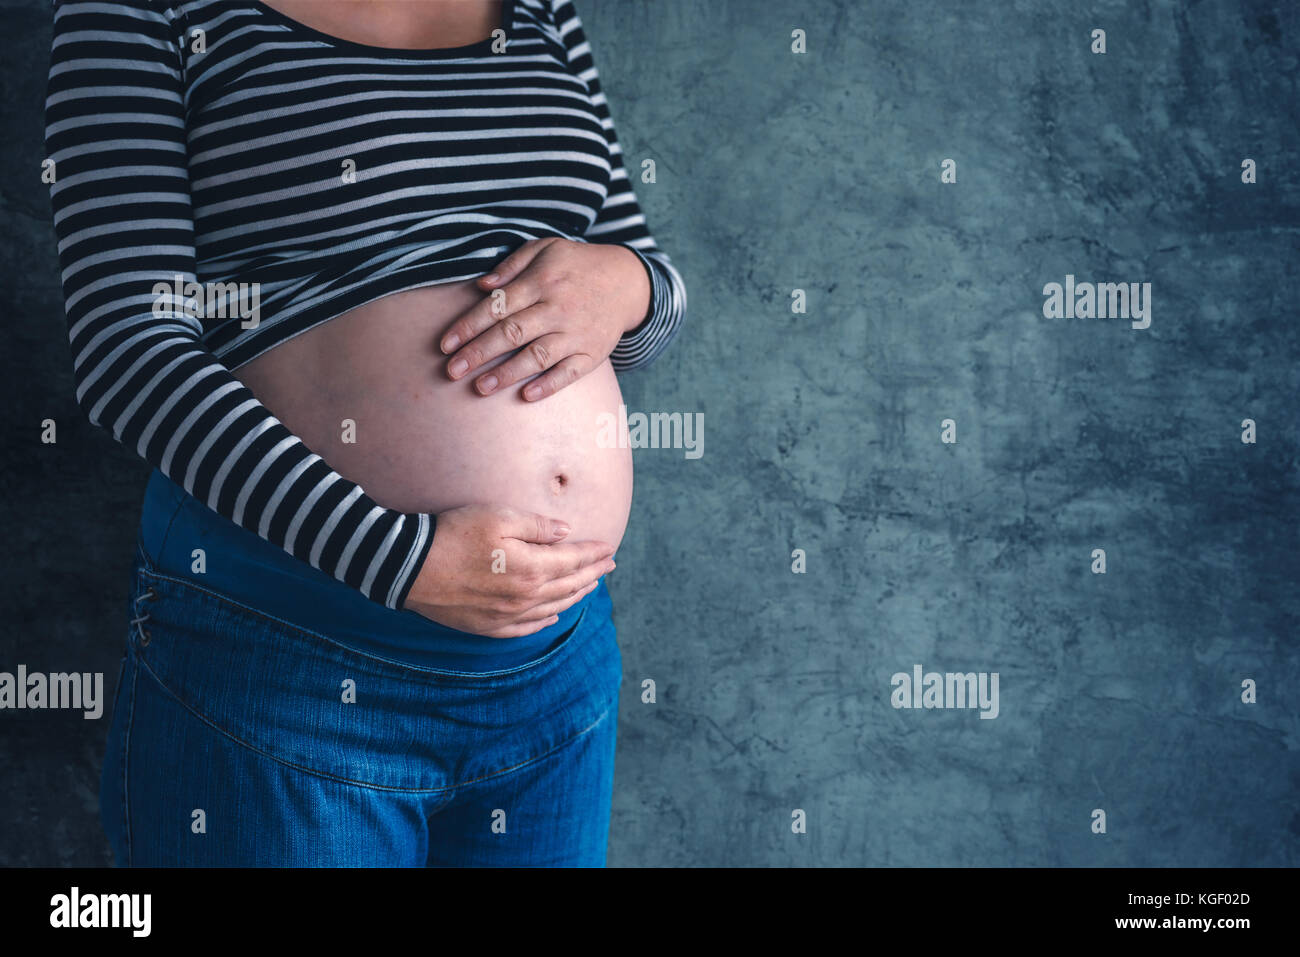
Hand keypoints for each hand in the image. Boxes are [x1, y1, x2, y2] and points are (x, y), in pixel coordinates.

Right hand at [402, 504, 616, 637]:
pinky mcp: (487, 626)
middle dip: (592, 574)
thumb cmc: (454, 534)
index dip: (593, 554)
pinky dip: (546, 620)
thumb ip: (537, 526)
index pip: (573, 561)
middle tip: (609, 566)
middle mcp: (525, 597)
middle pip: (568, 586)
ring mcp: (507, 615)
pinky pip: (527, 627)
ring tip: (590, 586)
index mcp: (532, 569)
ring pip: (552, 607)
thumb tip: (566, 532)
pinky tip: (554, 615)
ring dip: (575, 596)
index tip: (610, 547)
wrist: (409, 566)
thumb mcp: (498, 517)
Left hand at [438, 237, 651, 400]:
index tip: (445, 345)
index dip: (468, 326)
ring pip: (537, 355)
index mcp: (541, 281)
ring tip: (480, 388)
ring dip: (507, 373)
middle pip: (512, 333)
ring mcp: (576, 333)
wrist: (628, 282)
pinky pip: (570, 372)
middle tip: (451, 372)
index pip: (497, 306)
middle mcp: (557, 308)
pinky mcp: (593, 353)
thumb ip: (512, 265)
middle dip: (478, 353)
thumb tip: (481, 286)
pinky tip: (526, 396)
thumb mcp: (545, 249)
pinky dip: (549, 385)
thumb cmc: (576, 265)